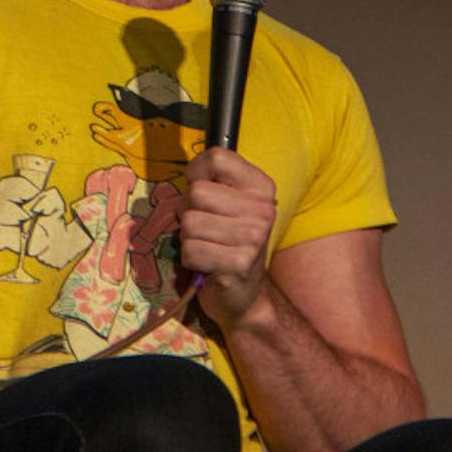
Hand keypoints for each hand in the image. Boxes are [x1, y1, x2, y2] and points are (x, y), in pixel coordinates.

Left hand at [180, 148, 277, 328]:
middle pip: (196, 192)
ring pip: (189, 222)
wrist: (245, 294)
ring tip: (207, 244)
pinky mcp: (238, 264)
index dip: (197, 173)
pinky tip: (208, 262)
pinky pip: (190, 250)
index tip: (204, 192)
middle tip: (204, 226)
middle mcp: (263, 209)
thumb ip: (210, 179)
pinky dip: (191, 259)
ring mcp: (253, 237)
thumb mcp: (226, 201)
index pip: (216, 158)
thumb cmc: (228, 239)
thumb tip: (190, 171)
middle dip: (189, 211)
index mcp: (261, 186)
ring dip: (189, 237)